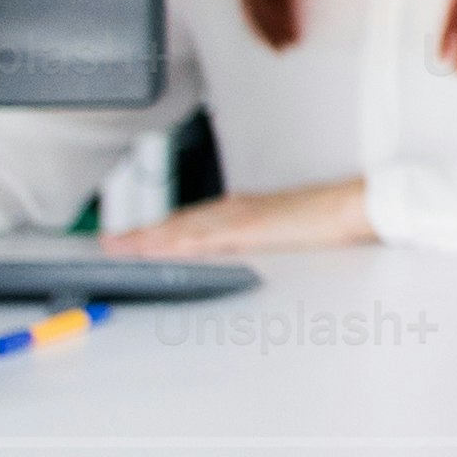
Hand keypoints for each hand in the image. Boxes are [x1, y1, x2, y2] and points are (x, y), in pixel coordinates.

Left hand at [142, 179, 378, 253]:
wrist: (348, 205)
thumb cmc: (324, 219)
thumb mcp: (282, 231)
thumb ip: (257, 239)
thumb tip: (238, 251)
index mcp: (240, 210)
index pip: (189, 222)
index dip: (157, 230)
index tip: (131, 238)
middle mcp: (232, 208)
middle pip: (178, 223)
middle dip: (141, 234)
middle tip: (109, 242)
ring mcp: (237, 216)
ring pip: (182, 228)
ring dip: (148, 238)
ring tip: (119, 247)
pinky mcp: (246, 228)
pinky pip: (202, 237)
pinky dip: (176, 242)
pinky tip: (157, 248)